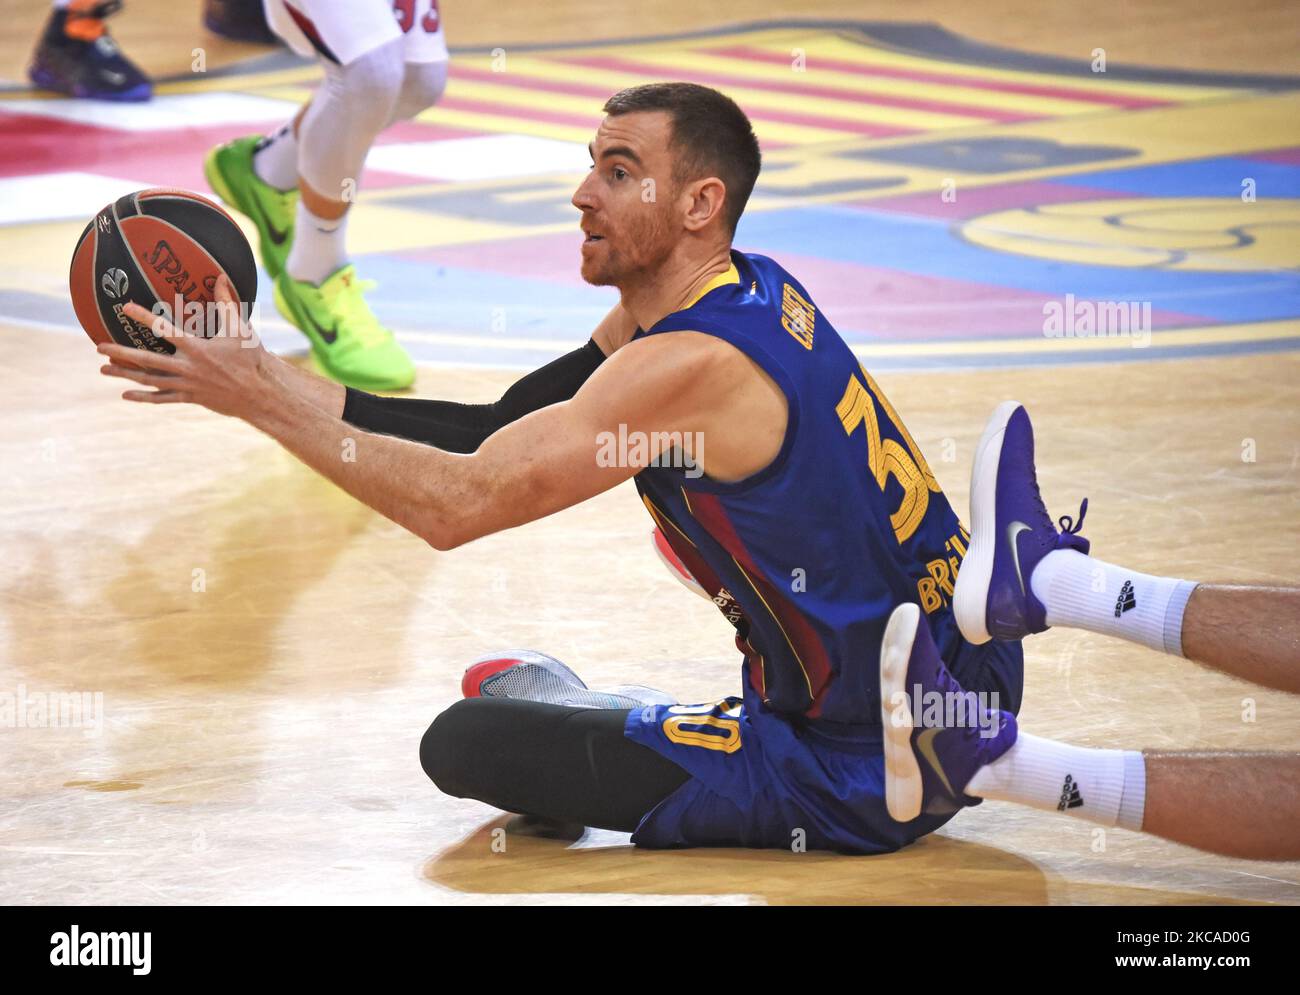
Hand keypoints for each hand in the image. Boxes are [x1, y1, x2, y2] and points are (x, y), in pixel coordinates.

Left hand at [99, 274, 275, 421]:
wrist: (260, 393)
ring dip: (124, 374)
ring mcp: (187, 384)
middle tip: (99, 347)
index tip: (125, 307)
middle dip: (121, 353)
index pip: (164, 329)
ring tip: (104, 369)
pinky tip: (126, 394)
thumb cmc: (252, 358)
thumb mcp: (240, 328)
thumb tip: (219, 276)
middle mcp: (188, 367)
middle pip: (146, 360)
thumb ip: (226, 302)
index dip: (143, 316)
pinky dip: (143, 397)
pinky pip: (162, 398)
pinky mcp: (190, 397)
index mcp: (197, 348)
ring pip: (149, 380)